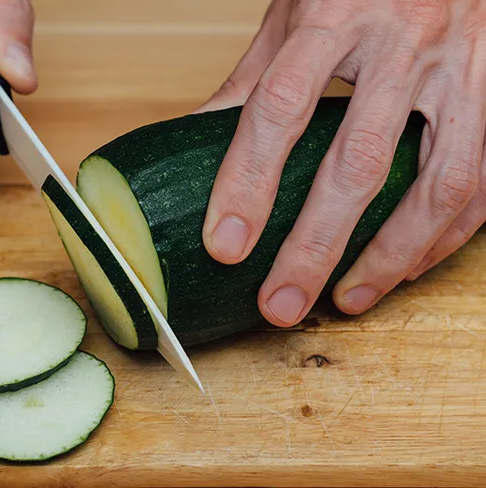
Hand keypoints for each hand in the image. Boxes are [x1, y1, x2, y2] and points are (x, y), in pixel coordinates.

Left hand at [199, 0, 485, 326]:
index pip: (280, 109)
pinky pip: (482, 179)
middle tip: (280, 303)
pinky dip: (445, 234)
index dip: (248, 182)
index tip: (225, 246)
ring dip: (389, 256)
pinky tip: (406, 266)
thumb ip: (253, 80)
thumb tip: (193, 137)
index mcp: (334, 17)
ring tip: (346, 301)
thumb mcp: (294, 15)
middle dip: (316, 246)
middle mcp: (403, 42)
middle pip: (358, 162)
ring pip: (437, 182)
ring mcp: (463, 69)